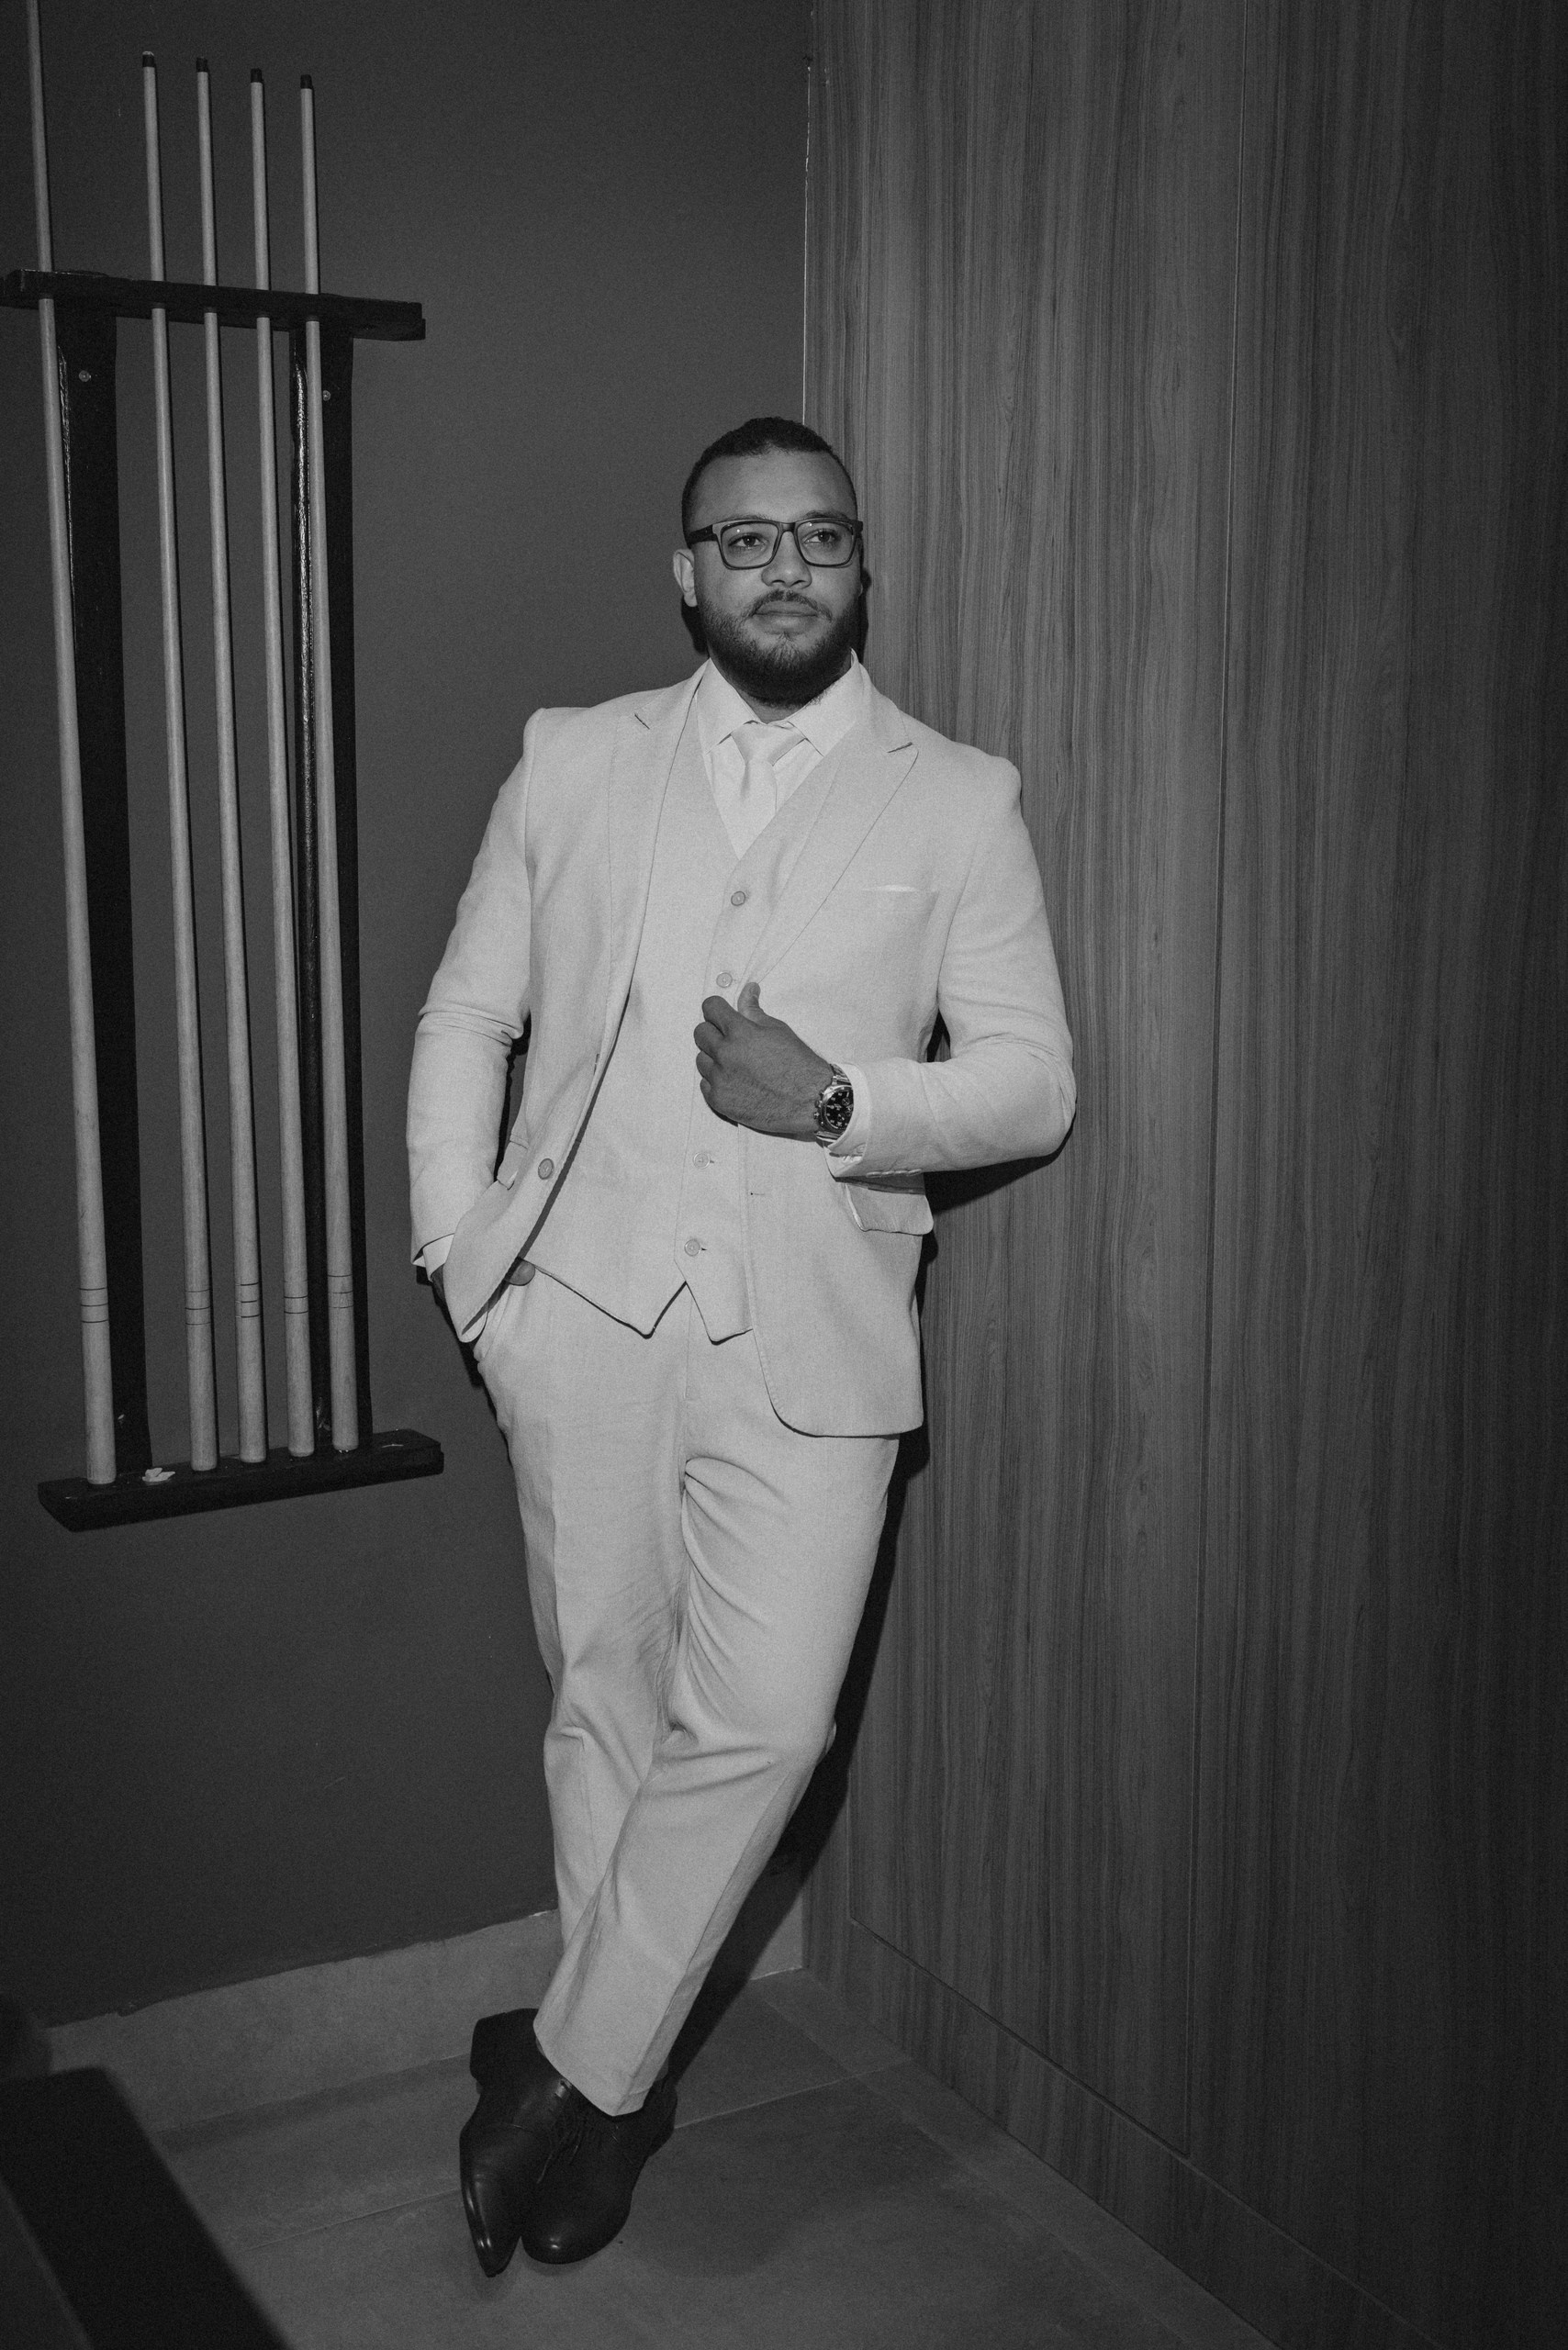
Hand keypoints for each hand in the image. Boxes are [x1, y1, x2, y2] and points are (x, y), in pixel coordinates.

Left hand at [694, 981, 833, 1137]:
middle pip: (701, 1033)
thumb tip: (748, 990)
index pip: (710, 1008)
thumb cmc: (799, 1065)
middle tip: (732, 1040)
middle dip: (714, 1032)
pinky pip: (705, 1084)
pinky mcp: (719, 1101)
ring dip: (714, 1058)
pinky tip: (736, 1082)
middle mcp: (725, 1054)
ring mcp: (720, 1079)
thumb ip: (754, 1011)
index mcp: (740, 1032)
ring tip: (737, 1064)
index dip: (717, 1009)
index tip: (722, 1014)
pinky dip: (717, 1081)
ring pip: (701, 1060)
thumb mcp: (778, 1030)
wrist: (810, 1101)